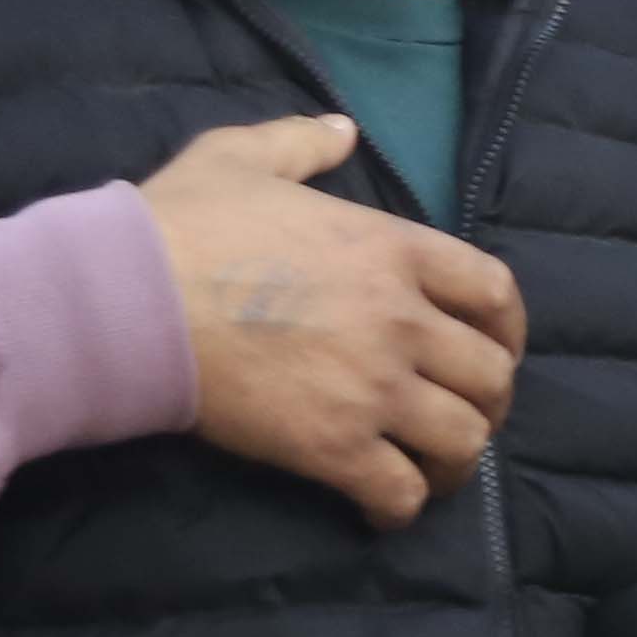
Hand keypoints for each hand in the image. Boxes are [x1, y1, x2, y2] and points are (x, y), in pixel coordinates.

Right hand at [136, 115, 529, 525]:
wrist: (128, 298)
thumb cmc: (182, 225)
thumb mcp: (243, 156)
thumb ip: (301, 142)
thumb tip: (342, 130)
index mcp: (393, 248)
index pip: (495, 292)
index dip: (507, 329)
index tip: (494, 347)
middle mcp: (401, 320)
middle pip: (492, 376)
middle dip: (488, 402)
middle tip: (459, 415)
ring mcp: (373, 387)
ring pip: (464, 440)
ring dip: (454, 461)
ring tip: (429, 468)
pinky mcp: (332, 447)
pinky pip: (400, 492)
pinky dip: (400, 506)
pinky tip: (379, 505)